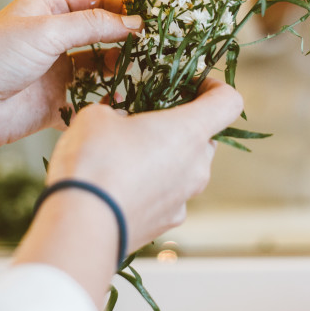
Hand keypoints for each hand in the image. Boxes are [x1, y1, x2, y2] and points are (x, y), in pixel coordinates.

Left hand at [0, 0, 143, 171]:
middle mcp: (54, 38)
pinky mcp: (56, 102)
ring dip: (119, 70)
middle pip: (102, 34)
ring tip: (141, 72)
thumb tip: (134, 24)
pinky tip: (123, 98)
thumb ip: (92, 26)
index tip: (151, 17)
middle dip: (126, 40)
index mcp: (48, 10)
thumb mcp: (46, 31)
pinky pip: (90, 98)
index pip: (95, 2)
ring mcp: (56, 71)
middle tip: (154, 47)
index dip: (122, 8)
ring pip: (100, 67)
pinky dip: (106, 99)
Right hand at [14, 78, 242, 306]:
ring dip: (164, 159)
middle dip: (180, 127)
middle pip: (205, 138)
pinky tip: (119, 187)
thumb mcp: (98, 116)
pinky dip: (150, 188)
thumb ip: (118, 112)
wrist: (81, 225)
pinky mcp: (167, 223)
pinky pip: (167, 196)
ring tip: (124, 157)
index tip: (191, 84)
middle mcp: (197, 167)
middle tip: (146, 122)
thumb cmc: (94, 161)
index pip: (229, 102)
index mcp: (189, 131)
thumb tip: (119, 123)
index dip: (215, 87)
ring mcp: (184, 199)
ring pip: (184, 169)